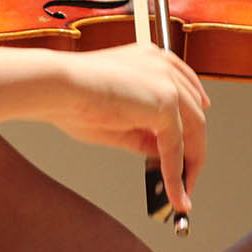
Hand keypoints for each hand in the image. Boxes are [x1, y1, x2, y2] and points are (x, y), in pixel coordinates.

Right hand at [43, 43, 208, 214]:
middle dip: (194, 148)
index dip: (192, 122)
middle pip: (194, 113)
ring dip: (191, 164)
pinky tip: (175, 192)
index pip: (186, 92)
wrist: (58, 87)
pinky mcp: (165, 102)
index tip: (192, 145)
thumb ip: (144, 135)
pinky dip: (176, 173)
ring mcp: (167, 82)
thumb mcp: (117, 120)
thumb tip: (164, 154)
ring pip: (193, 129)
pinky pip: (177, 145)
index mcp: (151, 60)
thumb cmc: (73, 97)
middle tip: (188, 176)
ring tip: (184, 191)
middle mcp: (164, 66)